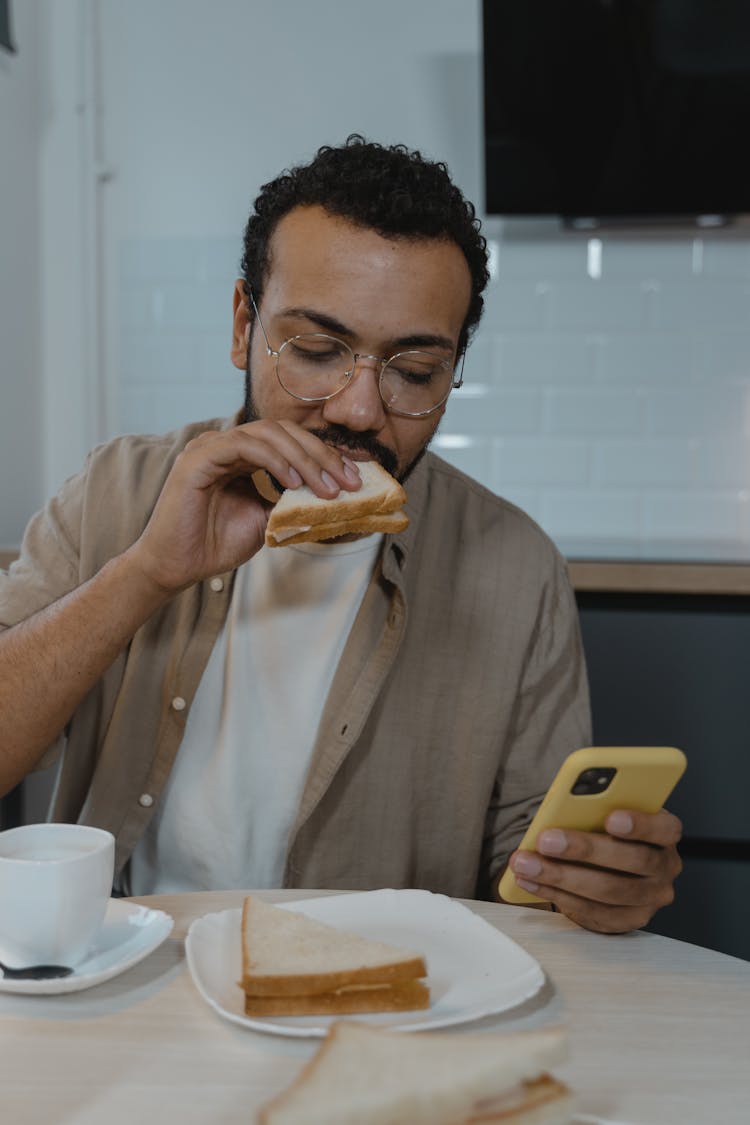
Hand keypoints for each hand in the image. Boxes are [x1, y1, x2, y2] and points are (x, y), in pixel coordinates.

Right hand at [127, 420, 361, 592]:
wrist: (177, 566)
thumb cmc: (215, 545)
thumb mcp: (266, 520)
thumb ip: (290, 502)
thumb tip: (332, 496)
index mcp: (243, 456)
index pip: (290, 442)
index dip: (324, 456)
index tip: (353, 479)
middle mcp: (227, 445)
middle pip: (284, 432)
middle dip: (321, 455)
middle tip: (348, 481)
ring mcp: (211, 447)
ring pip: (268, 434)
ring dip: (303, 458)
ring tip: (325, 486)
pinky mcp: (198, 458)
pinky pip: (243, 445)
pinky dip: (272, 459)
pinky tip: (291, 481)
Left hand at [508, 809, 682, 933]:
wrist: (611, 865)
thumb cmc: (605, 829)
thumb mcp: (606, 812)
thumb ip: (595, 809)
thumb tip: (563, 807)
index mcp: (665, 834)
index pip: (664, 828)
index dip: (640, 824)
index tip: (610, 818)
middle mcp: (664, 868)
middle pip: (632, 861)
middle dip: (584, 849)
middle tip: (546, 840)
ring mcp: (649, 899)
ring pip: (608, 891)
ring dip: (560, 877)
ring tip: (527, 864)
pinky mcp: (627, 920)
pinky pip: (592, 912)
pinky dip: (557, 896)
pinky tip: (532, 882)